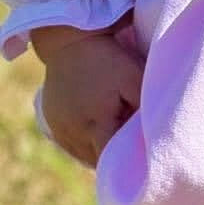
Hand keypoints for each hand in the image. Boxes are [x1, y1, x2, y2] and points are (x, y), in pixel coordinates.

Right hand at [32, 24, 144, 166]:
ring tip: (112, 142)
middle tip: (129, 152)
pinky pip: (69, 144)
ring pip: (82, 155)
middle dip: (112, 158)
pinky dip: (83, 144)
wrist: (68, 40)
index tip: (137, 162)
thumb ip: (144, 106)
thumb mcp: (133, 77)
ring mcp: (58, 128)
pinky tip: (95, 135)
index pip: (110, 159)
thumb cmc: (107, 58)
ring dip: (97, 152)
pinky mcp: (50, 122)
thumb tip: (153, 132)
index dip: (124, 163)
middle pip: (96, 160)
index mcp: (95, 123)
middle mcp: (72, 131)